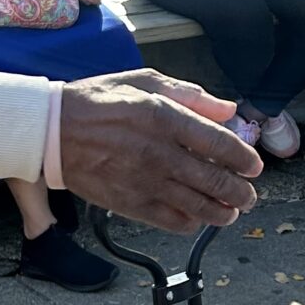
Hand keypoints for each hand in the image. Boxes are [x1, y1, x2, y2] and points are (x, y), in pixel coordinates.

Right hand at [57, 69, 261, 231]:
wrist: (51, 131)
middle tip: (248, 195)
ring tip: (231, 212)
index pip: (222, 145)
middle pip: (217, 181)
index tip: (253, 166)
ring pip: (200, 206)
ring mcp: (146, 182)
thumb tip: (228, 110)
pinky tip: (197, 218)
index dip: (245, 160)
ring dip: (224, 212)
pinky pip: (173, 221)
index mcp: (166, 118)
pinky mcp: (130, 204)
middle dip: (241, 192)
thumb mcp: (145, 82)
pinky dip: (192, 223)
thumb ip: (191, 95)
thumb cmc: (98, 101)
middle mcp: (161, 153)